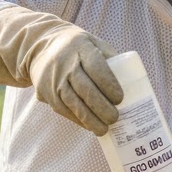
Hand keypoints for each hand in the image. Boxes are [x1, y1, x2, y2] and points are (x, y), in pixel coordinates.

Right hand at [0, 6, 122, 133]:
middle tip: (115, 118)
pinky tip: (90, 126)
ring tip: (104, 129)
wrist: (39, 46)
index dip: (108, 84)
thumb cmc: (76, 47)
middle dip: (101, 107)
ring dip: (89, 119)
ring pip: (73, 102)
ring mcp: (54, 79)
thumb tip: (133, 80)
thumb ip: (110, 58)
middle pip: (85, 88)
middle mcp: (65, 63)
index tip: (120, 98)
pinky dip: (78, 120)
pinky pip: (63, 109)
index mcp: (81, 47)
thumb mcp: (93, 43)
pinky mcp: (46, 92)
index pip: (96, 67)